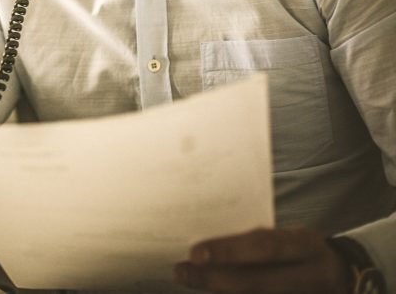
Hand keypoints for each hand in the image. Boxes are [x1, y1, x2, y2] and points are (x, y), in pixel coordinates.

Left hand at [173, 226, 349, 292]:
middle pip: (257, 282)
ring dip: (219, 292)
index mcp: (306, 246)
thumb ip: (259, 239)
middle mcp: (310, 276)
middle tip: (181, 272)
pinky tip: (212, 291)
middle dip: (214, 279)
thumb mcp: (290, 236)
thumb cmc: (302, 250)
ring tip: (189, 280)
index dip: (230, 250)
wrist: (344, 277)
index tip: (195, 252)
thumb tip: (209, 241)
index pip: (265, 247)